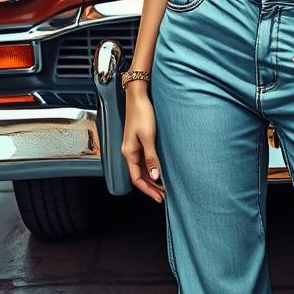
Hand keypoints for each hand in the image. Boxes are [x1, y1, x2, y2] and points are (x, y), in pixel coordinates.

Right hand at [121, 87, 164, 202]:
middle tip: (164, 196)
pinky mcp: (140, 140)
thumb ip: (151, 157)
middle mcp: (130, 151)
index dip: (148, 189)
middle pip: (140, 175)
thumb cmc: (142, 114)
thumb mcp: (148, 137)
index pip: (137, 178)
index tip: (159, 197)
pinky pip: (145, 159)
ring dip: (152, 178)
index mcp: (129, 152)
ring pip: (143, 168)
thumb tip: (154, 176)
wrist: (138, 96)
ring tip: (164, 186)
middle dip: (151, 186)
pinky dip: (152, 167)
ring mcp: (134, 146)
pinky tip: (160, 170)